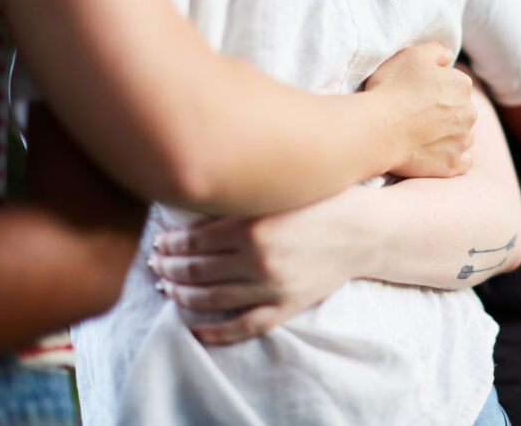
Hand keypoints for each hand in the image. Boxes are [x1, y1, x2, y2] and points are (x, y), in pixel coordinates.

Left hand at [148, 191, 371, 343]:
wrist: (365, 231)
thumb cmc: (324, 201)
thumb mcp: (280, 191)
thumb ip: (241, 200)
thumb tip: (197, 204)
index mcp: (252, 226)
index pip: (193, 240)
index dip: (169, 242)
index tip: (159, 240)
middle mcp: (257, 259)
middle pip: (195, 269)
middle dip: (168, 267)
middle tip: (155, 263)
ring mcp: (271, 287)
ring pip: (210, 298)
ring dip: (181, 294)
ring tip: (167, 287)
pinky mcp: (285, 306)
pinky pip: (243, 326)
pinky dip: (215, 330)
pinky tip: (195, 328)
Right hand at [366, 41, 475, 177]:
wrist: (378, 129)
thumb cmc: (392, 89)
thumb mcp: (411, 55)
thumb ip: (436, 51)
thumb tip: (448, 56)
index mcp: (461, 85)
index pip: (454, 84)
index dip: (435, 88)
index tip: (417, 94)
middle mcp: (469, 113)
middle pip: (461, 111)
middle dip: (445, 112)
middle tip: (417, 115)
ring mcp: (462, 141)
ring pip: (463, 136)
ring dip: (449, 135)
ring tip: (422, 135)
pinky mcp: (452, 165)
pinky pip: (462, 161)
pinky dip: (452, 157)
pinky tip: (436, 153)